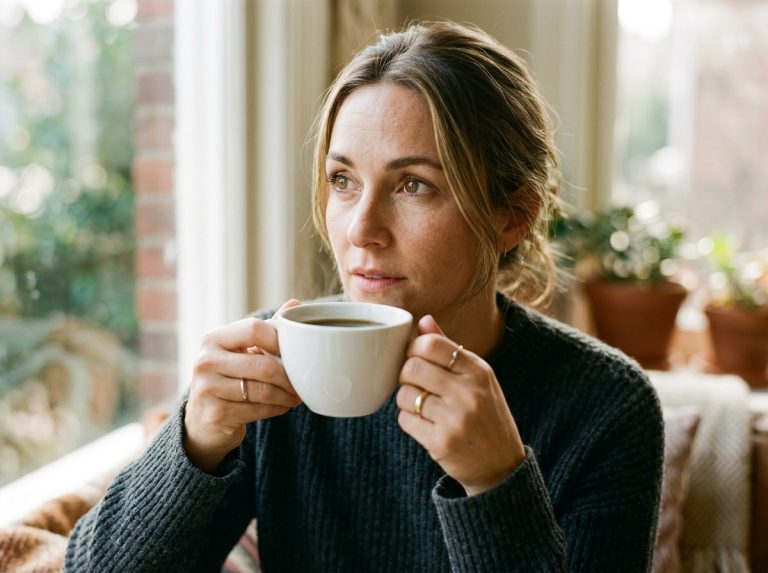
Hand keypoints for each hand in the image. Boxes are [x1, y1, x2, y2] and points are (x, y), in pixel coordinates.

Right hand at [183, 299, 302, 472]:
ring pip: (263, 390)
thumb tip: (295, 304)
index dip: (279, 340)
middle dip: (289, 376)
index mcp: (213, 339)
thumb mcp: (241, 350)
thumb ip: (267, 329)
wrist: (202, 420)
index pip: (254, 329)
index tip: (294, 351)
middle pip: (263, 365)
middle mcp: (205, 361)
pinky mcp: (215, 414)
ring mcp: (207, 389)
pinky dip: (277, 408)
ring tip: (296, 395)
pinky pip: (258, 409)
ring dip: (287, 395)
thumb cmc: (229, 378)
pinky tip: (283, 406)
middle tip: (302, 382)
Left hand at [396, 315, 525, 495]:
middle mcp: (468, 392)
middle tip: (416, 384)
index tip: (417, 359)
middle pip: (411, 367)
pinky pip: (405, 420)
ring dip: (407, 400)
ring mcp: (455, 418)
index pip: (431, 344)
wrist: (501, 467)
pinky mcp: (441, 442)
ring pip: (405, 394)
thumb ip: (449, 349)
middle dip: (406, 375)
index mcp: (478, 371)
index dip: (414, 349)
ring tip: (423, 406)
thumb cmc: (486, 415)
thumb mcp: (477, 379)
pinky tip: (425, 424)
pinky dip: (409, 420)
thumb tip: (423, 320)